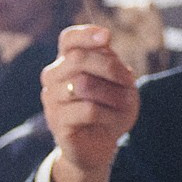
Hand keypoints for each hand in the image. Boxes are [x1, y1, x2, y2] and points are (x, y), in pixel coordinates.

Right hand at [39, 24, 138, 181]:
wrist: (100, 146)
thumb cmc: (110, 109)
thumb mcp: (118, 83)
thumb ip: (110, 62)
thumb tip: (104, 43)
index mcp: (67, 62)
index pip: (69, 39)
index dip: (86, 34)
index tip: (107, 37)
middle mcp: (53, 77)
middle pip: (77, 59)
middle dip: (109, 67)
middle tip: (130, 80)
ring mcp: (51, 99)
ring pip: (83, 84)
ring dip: (113, 94)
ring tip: (125, 105)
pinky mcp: (57, 122)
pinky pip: (87, 110)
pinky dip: (109, 114)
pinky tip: (115, 121)